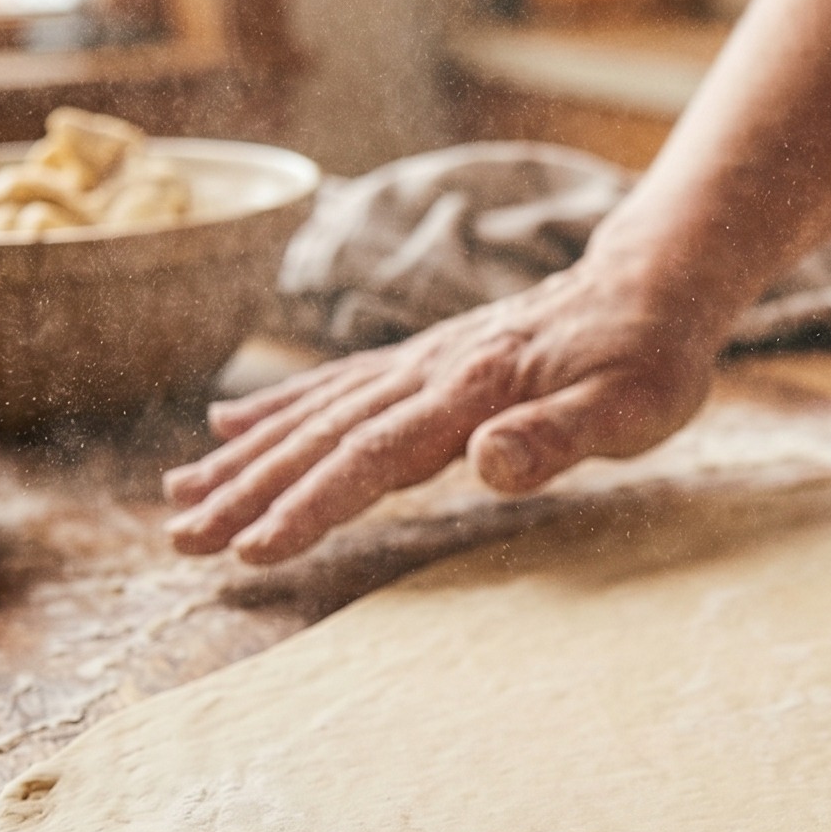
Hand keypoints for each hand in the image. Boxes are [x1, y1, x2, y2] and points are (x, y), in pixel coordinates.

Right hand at [162, 247, 729, 563]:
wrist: (653, 284)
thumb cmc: (650, 359)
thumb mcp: (632, 408)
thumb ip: (560, 436)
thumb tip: (488, 462)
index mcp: (473, 390)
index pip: (373, 456)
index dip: (309, 505)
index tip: (250, 547)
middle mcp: (430, 371)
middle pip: (324, 437)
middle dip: (247, 490)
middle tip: (179, 540)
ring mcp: (420, 363)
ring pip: (315, 412)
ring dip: (245, 456)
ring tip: (177, 495)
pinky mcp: (423, 361)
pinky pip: (335, 386)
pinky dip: (277, 408)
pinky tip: (227, 427)